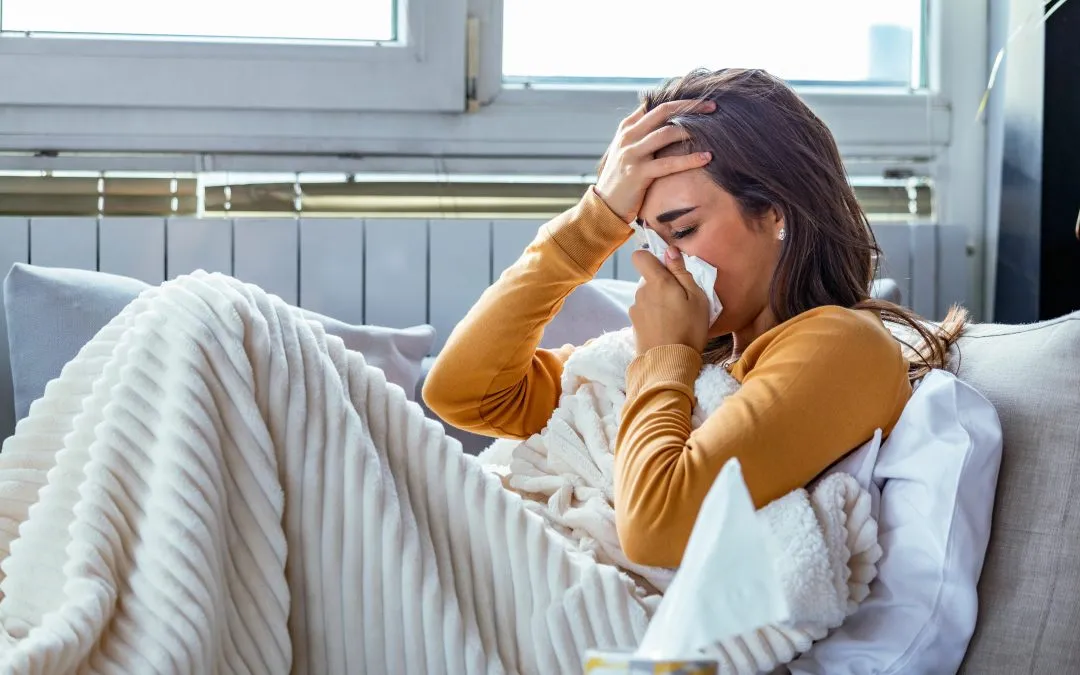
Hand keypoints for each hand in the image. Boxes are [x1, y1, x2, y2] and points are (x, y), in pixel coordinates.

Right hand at [595, 99, 715, 222]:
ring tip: (713, 129)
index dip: (678, 99)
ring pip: (666, 133)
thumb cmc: (620, 178)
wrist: (604, 205)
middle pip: (663, 111)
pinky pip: (669, 163)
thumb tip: (661, 118)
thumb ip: (640, 133)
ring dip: (692, 130)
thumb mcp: (625, 150)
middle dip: (689, 106)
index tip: (699, 99)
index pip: (654, 105)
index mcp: (626, 128)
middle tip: (713, 106)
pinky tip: (707, 157)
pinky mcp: (638, 173)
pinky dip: (690, 159)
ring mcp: (632, 154)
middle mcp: (628, 137)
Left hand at [629, 246, 710, 354]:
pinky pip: (644, 313)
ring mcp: (635, 310)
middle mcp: (640, 293)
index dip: (651, 257)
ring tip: (675, 319)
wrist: (669, 364)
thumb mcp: (696, 298)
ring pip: (646, 297)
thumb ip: (681, 272)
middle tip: (681, 301)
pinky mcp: (633, 326)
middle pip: (648, 279)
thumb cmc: (689, 329)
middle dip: (661, 285)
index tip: (666, 267)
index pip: (640, 256)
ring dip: (658, 302)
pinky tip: (666, 329)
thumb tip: (669, 250)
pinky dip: (653, 317)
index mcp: (656, 282)